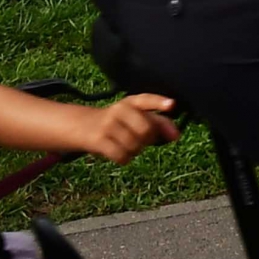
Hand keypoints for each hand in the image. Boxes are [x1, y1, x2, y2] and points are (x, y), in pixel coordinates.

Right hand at [66, 93, 180, 163]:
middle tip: (141, 140)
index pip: (146, 100)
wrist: (82, 125)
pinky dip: (124, 159)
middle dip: (148, 139)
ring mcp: (108, 124)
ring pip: (134, 146)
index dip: (159, 102)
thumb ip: (157, 122)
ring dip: (135, 151)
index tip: (171, 105)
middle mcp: (119, 109)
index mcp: (131, 102)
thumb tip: (175, 135)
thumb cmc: (118, 122)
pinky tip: (119, 153)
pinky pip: (122, 156)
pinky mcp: (98, 140)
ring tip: (126, 145)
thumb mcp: (134, 116)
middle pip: (145, 129)